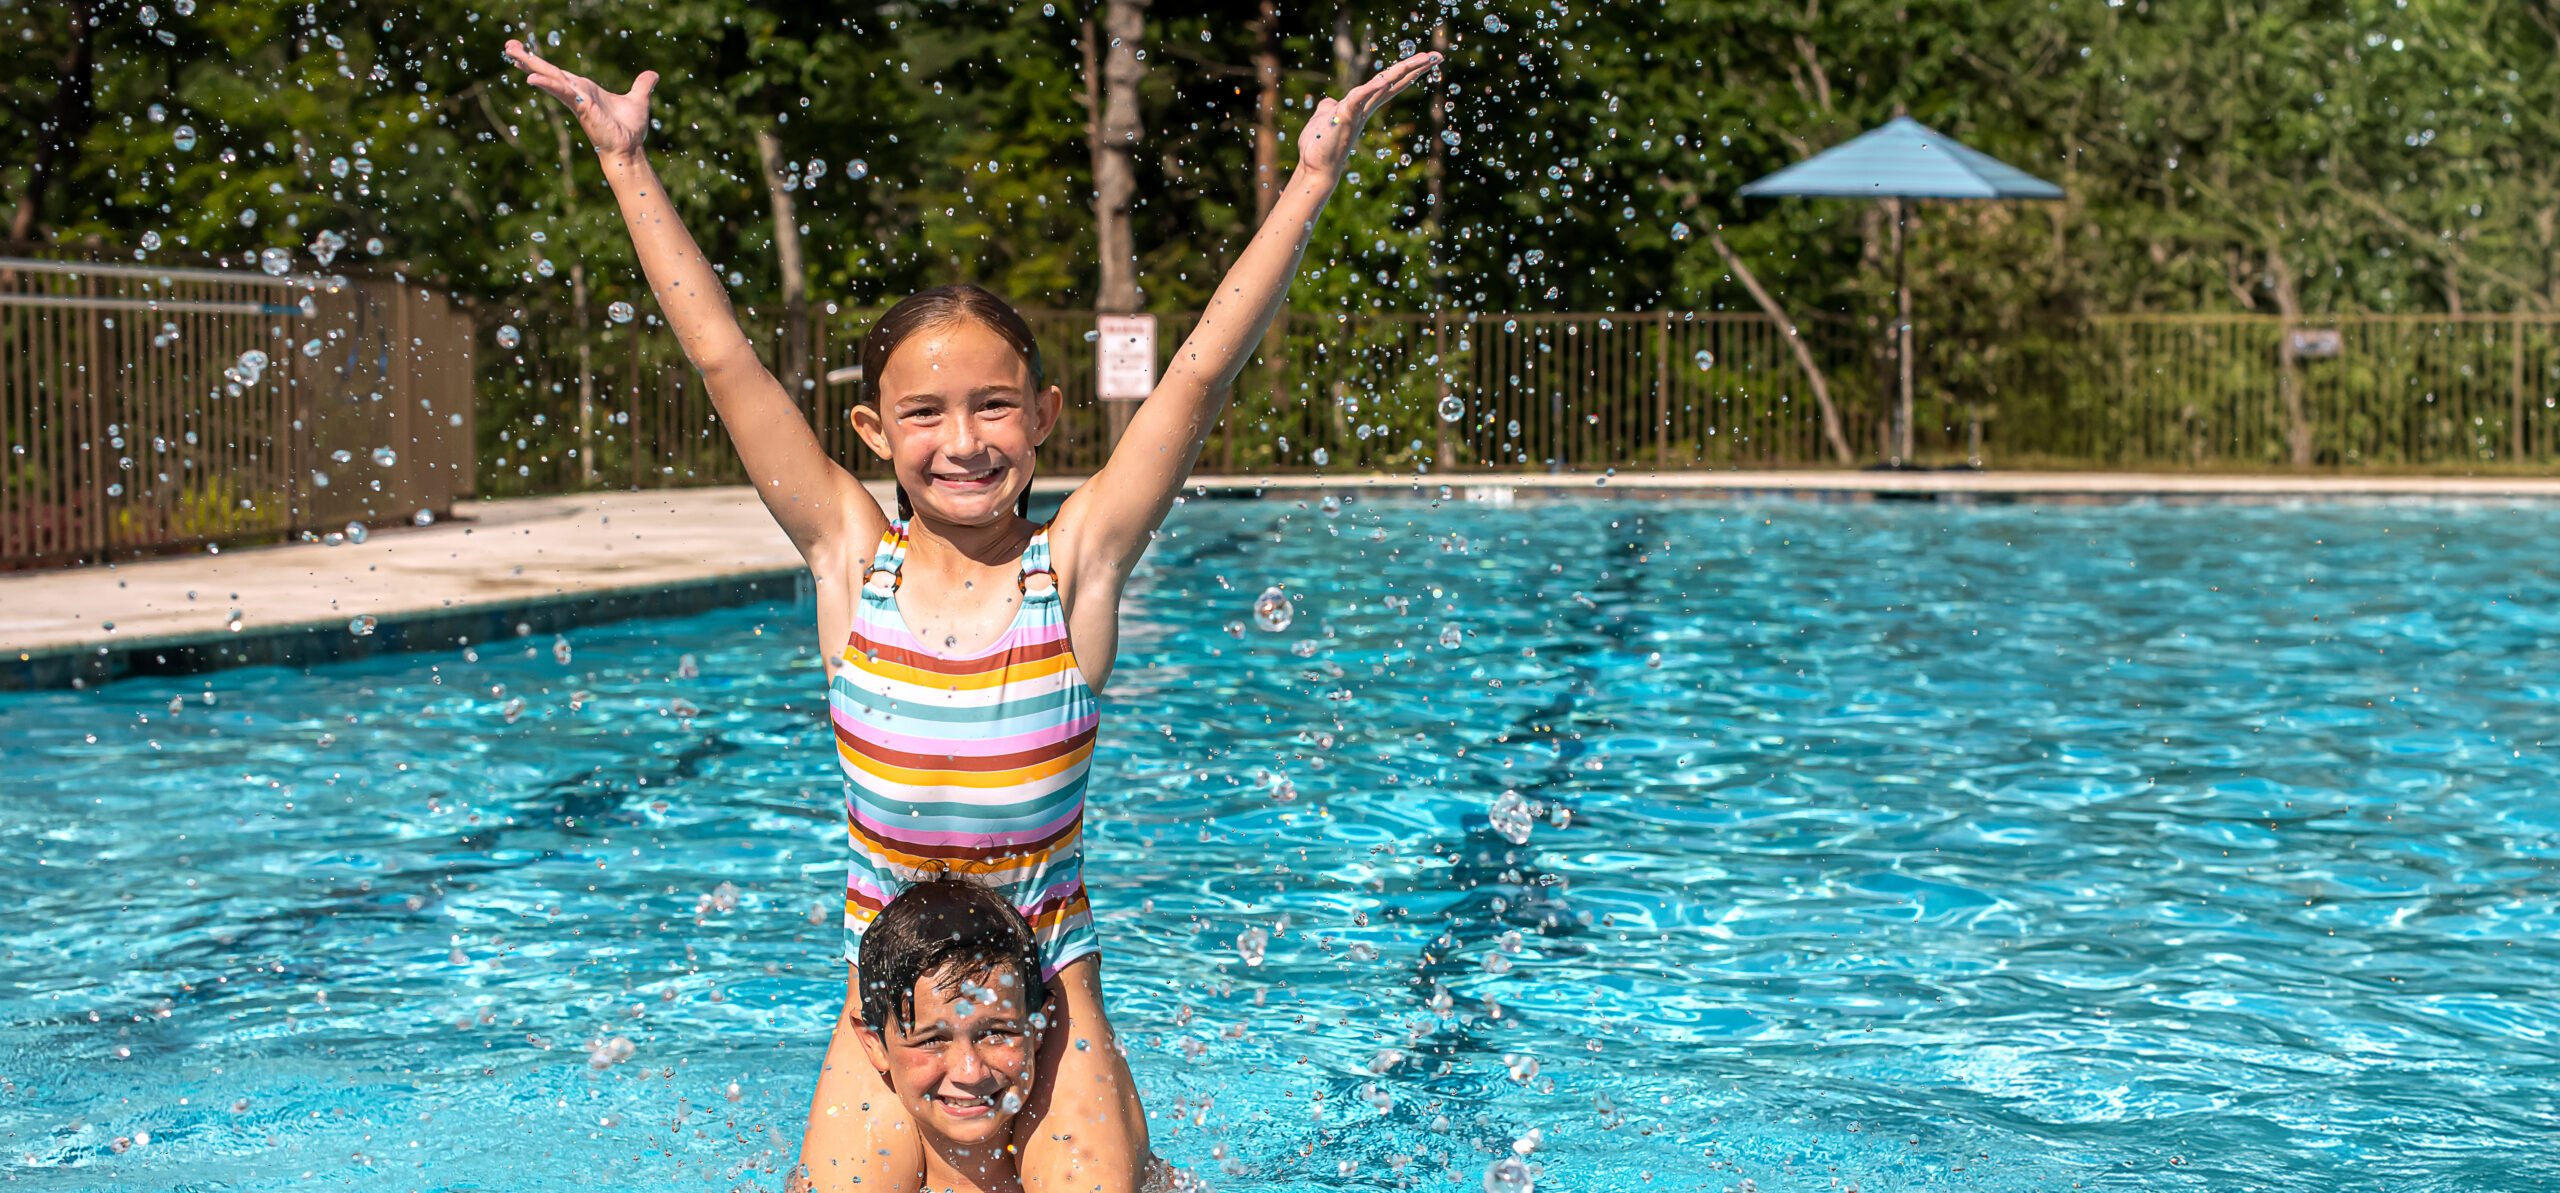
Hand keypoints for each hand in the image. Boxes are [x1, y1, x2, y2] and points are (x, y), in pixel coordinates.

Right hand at [503, 39, 658, 162]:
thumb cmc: (629, 129)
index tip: (522, 53)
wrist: (629, 148)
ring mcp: (576, 99)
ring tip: (511, 52)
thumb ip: (642, 86)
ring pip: (550, 77)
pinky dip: (549, 83)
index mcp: (584, 89)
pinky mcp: (582, 106)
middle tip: (508, 45)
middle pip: (548, 71)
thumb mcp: (638, 100)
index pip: (558, 72)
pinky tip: (532, 77)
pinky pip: (563, 91)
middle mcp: (576, 92)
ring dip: (531, 64)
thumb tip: (652, 75)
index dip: (540, 63)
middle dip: (527, 58)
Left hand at [1292, 50, 1441, 181]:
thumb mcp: (1326, 117)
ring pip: (1384, 84)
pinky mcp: (1346, 114)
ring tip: (1424, 59)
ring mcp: (1358, 111)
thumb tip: (1329, 103)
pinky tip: (1383, 81)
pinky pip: (1359, 97)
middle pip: (1394, 81)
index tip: (1426, 59)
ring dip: (1404, 70)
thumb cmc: (1319, 146)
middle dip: (1416, 67)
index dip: (1406, 70)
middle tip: (1436, 56)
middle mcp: (1366, 107)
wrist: (1315, 168)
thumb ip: (1330, 107)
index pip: (1389, 83)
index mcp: (1363, 104)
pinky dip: (1372, 89)